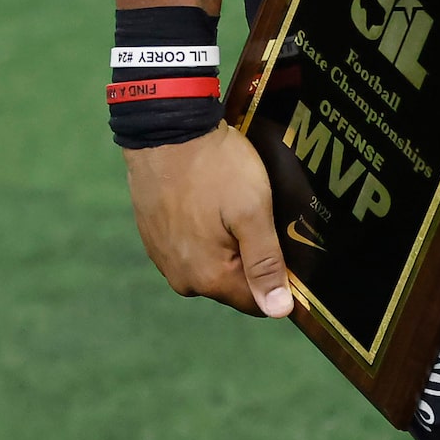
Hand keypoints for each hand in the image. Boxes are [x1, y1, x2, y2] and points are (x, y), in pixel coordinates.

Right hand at [123, 125, 295, 318]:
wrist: (165, 127)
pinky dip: (203, 229)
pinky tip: (209, 200)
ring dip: (226, 241)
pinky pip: (190, 245)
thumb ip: (265, 263)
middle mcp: (182, 278)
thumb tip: (279, 311)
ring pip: (211, 262)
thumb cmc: (215, 166)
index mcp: (208, 277)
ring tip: (233, 202)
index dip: (278, 278)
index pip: (257, 301)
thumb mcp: (252, 210)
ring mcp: (163, 258)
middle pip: (233, 282)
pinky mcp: (153, 236)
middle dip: (250, 255)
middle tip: (258, 213)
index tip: (285, 242)